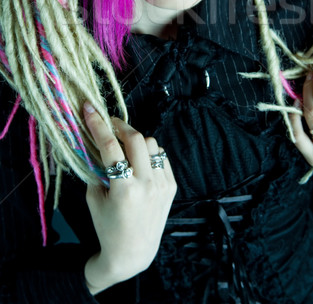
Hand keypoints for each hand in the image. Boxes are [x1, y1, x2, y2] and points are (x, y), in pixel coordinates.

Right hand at [83, 103, 176, 294]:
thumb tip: (93, 141)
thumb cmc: (108, 227)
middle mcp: (147, 184)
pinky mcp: (172, 185)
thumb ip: (95, 169)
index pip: (110, 147)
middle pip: (136, 138)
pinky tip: (139, 162)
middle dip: (120, 126)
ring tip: (125, 148)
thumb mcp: (94, 199)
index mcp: (124, 190)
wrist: (133, 252)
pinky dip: (148, 154)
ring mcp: (162, 184)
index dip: (98, 125)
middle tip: (110, 125)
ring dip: (136, 141)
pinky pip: (161, 157)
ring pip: (151, 144)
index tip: (90, 109)